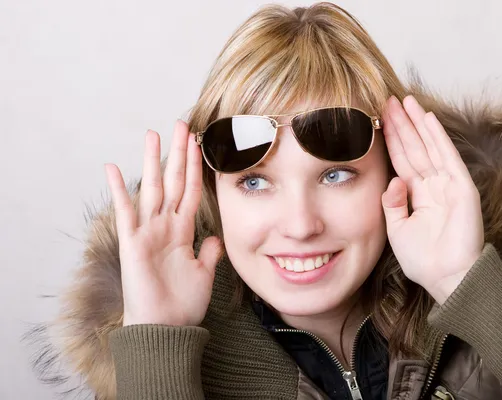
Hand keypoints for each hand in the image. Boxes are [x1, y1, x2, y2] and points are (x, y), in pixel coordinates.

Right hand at [105, 120, 222, 326]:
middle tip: (180, 124)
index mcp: (183, 231)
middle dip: (177, 153)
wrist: (166, 328)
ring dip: (152, 161)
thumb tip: (214, 237)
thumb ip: (209, 252)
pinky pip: (126, 211)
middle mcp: (165, 226)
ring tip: (152, 134)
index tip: (200, 144)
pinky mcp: (132, 242)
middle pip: (173, 181)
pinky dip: (119, 190)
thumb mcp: (204, 273)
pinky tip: (113, 168)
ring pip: (152, 188)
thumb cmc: (182, 304)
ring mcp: (148, 231)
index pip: (191, 191)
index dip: (195, 167)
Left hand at [381, 96, 483, 303]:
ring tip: (405, 101)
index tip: (379, 118)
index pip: (402, 160)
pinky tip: (427, 119)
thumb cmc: (423, 259)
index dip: (391, 139)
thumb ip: (392, 203)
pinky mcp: (462, 188)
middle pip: (414, 148)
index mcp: (418, 194)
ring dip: (417, 123)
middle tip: (388, 99)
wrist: (446, 278)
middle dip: (402, 124)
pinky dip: (437, 138)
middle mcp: (433, 185)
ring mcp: (449, 184)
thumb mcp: (397, 229)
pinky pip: (447, 157)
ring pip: (429, 146)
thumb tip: (392, 180)